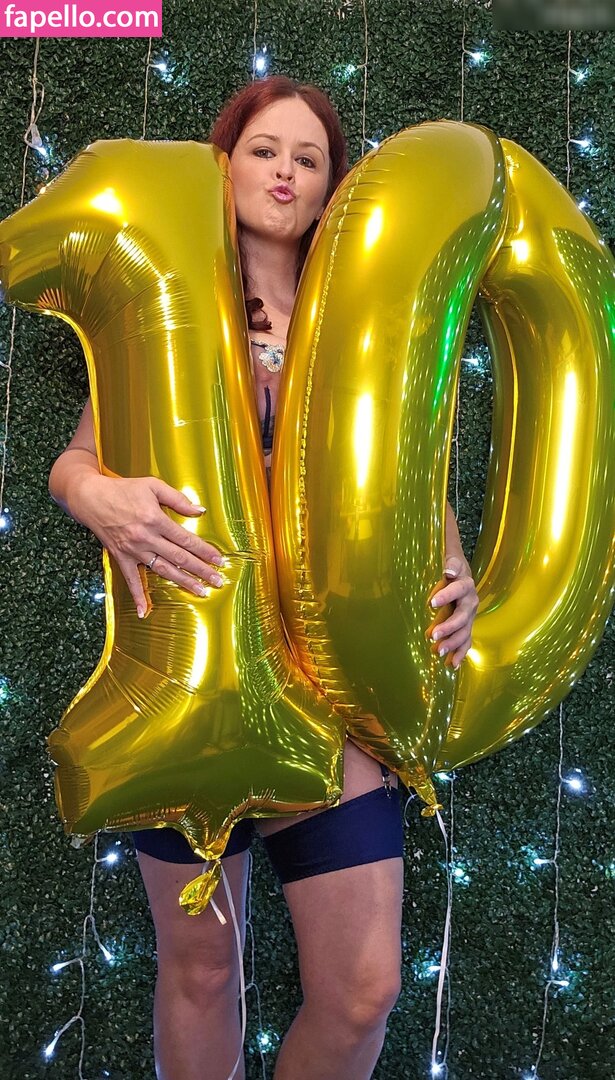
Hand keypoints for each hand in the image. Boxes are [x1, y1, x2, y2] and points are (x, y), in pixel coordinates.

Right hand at [72, 473, 225, 616]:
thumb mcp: (152, 485)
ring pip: (163, 570)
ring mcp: (133, 550)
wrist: (91, 497)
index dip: (205, 551)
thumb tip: (200, 511)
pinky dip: (137, 597)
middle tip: (218, 581)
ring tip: (200, 591)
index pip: (186, 540)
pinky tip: (144, 611)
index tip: (219, 561)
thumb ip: (177, 499)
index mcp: (155, 519)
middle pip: (179, 558)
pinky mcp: (121, 557)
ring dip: (183, 582)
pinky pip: (130, 580)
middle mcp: (146, 538)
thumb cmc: (123, 489)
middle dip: (201, 570)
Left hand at [428, 556, 477, 669]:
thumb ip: (451, 562)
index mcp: (465, 584)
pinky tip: (451, 665)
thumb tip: (449, 570)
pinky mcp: (466, 627)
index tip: (431, 603)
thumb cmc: (452, 568)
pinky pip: (465, 641)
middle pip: (462, 616)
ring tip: (437, 652)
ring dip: (452, 643)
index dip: (446, 595)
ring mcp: (469, 616)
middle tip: (432, 635)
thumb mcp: (451, 559)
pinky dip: (459, 653)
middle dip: (448, 626)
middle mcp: (470, 602)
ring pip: (464, 631)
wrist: (463, 577)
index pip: (457, 589)